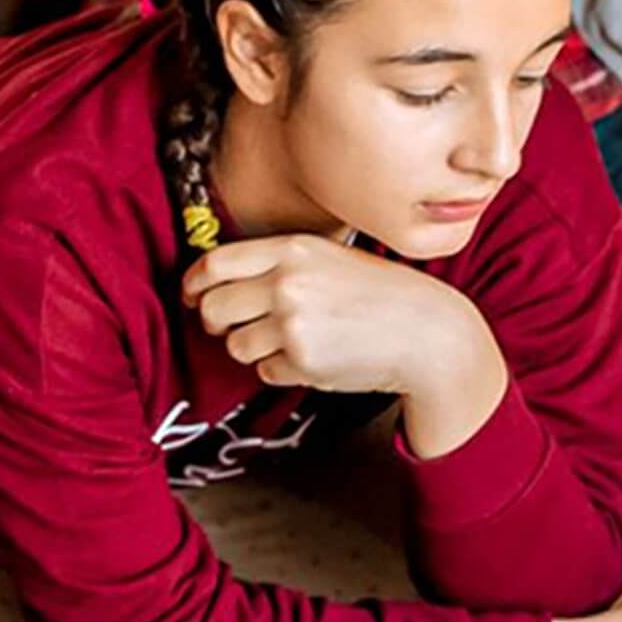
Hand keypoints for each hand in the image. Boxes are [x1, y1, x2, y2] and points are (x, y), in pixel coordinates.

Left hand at [182, 234, 491, 399]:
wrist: (427, 332)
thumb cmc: (383, 296)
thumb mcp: (330, 259)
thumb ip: (279, 264)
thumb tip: (221, 284)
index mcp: (291, 250)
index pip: (214, 265)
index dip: (194, 285)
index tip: (194, 297)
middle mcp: (286, 283)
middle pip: (214, 308)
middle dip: (217, 323)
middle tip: (233, 329)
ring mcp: (293, 323)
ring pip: (236, 345)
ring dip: (255, 350)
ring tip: (293, 343)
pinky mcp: (303, 361)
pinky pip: (267, 371)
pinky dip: (284, 370)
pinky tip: (316, 359)